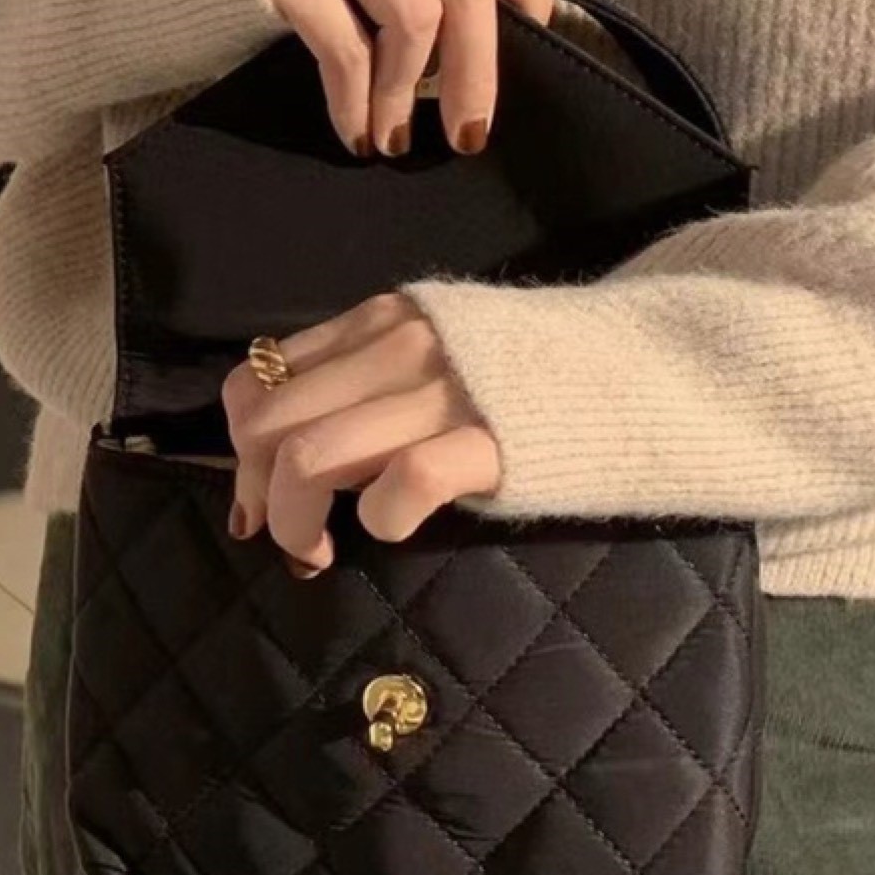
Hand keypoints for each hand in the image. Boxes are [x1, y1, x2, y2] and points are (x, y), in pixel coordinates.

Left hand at [221, 294, 501, 573]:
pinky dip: (378, 519)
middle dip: (257, 495)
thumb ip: (363, 380)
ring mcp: (440, 392)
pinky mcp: (488, 442)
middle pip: (268, 424)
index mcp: (376, 322)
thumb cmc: (523, 380)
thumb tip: (281, 453)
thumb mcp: (430, 352)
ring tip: (322, 553)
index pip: (257, 380)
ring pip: (310, 456)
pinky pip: (398, 484)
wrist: (635, 372)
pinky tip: (395, 527)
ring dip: (297, 522)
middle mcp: (395, 346)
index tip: (258, 499)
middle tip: (291, 541)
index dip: (239, 450)